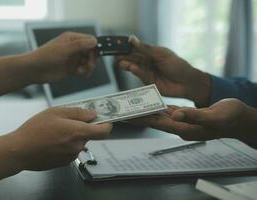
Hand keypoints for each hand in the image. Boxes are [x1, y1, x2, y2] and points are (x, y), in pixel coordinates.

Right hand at [9, 107, 111, 170]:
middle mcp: (77, 146)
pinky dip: (66, 145)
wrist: (19, 151)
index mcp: (78, 132)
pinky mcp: (64, 163)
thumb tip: (92, 115)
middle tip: (66, 122)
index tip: (104, 120)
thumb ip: (77, 113)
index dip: (107, 125)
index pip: (104, 131)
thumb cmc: (35, 129)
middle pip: (89, 135)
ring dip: (72, 137)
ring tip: (55, 132)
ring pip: (79, 143)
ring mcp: (71, 156)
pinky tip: (52, 141)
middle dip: (82, 128)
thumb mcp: (55, 112)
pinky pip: (71, 151)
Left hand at [27, 32, 97, 82]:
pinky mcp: (72, 69)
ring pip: (89, 62)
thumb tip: (95, 41)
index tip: (97, 55)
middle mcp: (74, 48)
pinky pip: (84, 70)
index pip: (90, 40)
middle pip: (92, 52)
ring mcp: (73, 59)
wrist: (34, 71)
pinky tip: (80, 74)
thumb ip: (80, 45)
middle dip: (92, 59)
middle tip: (88, 65)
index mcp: (72, 39)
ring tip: (82, 71)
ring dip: (89, 67)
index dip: (95, 47)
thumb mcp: (64, 49)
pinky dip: (85, 72)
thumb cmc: (45, 56)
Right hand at [116, 36, 210, 106]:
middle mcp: (147, 62)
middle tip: (115, 56)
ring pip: (133, 67)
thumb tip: (131, 39)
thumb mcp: (160, 54)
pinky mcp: (147, 82)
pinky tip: (132, 68)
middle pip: (131, 59)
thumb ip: (145, 48)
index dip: (126, 47)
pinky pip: (139, 76)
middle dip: (123, 57)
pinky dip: (135, 71)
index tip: (116, 46)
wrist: (187, 82)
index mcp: (150, 53)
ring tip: (122, 63)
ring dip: (127, 65)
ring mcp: (147, 72)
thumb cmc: (177, 65)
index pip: (135, 49)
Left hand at [130, 99, 256, 145]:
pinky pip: (167, 110)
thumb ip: (193, 116)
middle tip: (121, 111)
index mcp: (182, 128)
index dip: (140, 119)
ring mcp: (182, 121)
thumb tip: (175, 115)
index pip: (155, 123)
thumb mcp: (212, 117)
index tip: (125, 117)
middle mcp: (179, 126)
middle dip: (137, 115)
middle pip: (153, 120)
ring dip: (145, 110)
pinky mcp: (185, 115)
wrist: (239, 120)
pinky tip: (151, 102)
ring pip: (158, 115)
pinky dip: (158, 106)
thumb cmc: (229, 119)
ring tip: (131, 106)